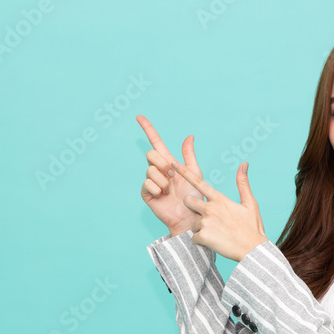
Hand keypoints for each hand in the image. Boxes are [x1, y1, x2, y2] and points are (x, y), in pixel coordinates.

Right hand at [136, 115, 205, 236]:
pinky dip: (157, 189)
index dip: (148, 129)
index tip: (139, 117)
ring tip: (169, 190)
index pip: (156, 142)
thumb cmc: (194, 197)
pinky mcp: (146, 193)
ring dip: (163, 180)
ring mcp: (151, 182)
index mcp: (168, 163)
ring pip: (150, 170)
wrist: (188, 216)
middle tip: (172, 175)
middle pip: (151, 155)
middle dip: (162, 163)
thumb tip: (189, 136)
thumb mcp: (194, 173)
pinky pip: (147, 184)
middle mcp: (158, 170)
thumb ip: (189, 155)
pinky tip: (162, 196)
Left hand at [169, 158, 267, 261]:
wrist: (252, 249)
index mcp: (220, 199)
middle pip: (188, 202)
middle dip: (192, 208)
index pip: (199, 182)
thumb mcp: (250, 203)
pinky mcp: (203, 236)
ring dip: (200, 230)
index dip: (184, 172)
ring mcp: (206, 222)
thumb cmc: (252, 227)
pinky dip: (202, 242)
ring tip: (217, 234)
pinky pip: (194, 238)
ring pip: (192, 224)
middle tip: (207, 219)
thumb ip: (243, 183)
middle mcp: (210, 208)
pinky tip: (215, 243)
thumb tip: (244, 163)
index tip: (173, 163)